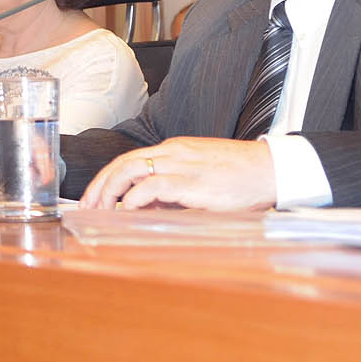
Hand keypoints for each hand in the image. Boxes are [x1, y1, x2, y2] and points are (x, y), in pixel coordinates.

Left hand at [80, 137, 276, 210]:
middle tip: (87, 208)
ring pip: (131, 169)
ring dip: (110, 191)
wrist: (274, 170)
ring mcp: (182, 165)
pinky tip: (127, 209)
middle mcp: (173, 153)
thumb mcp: (199, 178)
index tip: (93, 198)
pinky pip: (154, 186)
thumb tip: (144, 206)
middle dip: (99, 186)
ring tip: (100, 211)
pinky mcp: (193, 181)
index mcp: (174, 150)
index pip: (128, 160)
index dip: (106, 179)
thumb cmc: (241, 177)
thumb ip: (171, 189)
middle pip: (122, 163)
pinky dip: (135, 197)